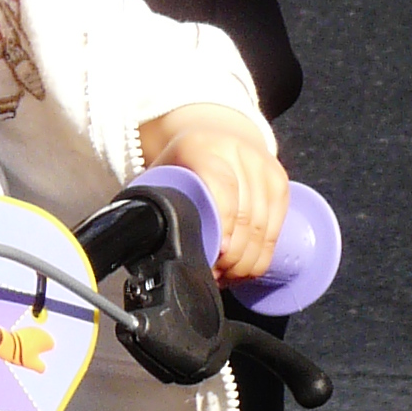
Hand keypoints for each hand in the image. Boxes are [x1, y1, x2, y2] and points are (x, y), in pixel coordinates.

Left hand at [138, 107, 289, 286]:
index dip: (224, 226)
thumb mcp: (162, 172)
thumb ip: (148, 203)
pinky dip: (264, 253)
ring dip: (247, 262)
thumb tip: (131, 243)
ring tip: (227, 278)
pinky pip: (278, 224)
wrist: (215, 132)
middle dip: (232, 258)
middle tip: (214, 277)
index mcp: (202, 148)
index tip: (216, 257)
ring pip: (265, 226)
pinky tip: (248, 269)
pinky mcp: (280, 179)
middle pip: (247, 216)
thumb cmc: (182, 162)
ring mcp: (263, 165)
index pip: (222, 189)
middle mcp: (238, 152)